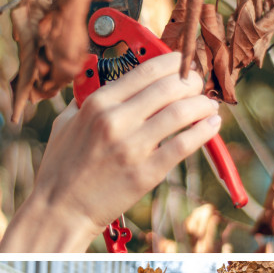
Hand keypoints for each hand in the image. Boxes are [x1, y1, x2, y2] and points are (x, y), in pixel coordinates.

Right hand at [0, 52, 220, 251]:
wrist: (61, 209)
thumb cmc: (62, 167)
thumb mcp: (66, 123)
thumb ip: (87, 100)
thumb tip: (107, 80)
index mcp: (98, 103)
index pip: (146, 71)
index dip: (173, 62)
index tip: (184, 62)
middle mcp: (116, 120)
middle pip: (169, 88)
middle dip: (192, 82)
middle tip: (200, 86)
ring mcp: (132, 147)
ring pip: (181, 113)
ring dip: (202, 105)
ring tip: (209, 105)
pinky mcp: (147, 172)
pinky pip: (184, 145)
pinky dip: (204, 131)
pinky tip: (212, 125)